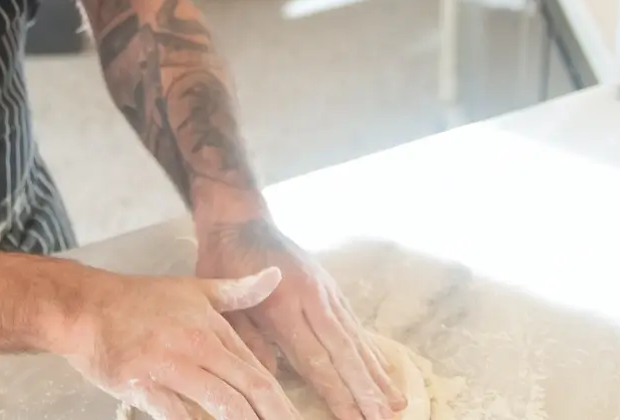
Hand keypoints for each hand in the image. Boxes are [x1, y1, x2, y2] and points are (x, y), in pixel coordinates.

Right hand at [48, 266, 301, 419]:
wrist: (85, 306)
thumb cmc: (138, 300)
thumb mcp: (192, 290)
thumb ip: (236, 291)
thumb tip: (276, 277)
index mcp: (213, 327)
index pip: (259, 371)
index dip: (282, 402)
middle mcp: (198, 346)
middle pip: (250, 389)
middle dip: (275, 417)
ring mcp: (171, 366)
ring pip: (222, 403)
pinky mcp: (143, 385)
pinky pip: (177, 415)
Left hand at [196, 218, 404, 419]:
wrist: (241, 219)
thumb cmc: (225, 261)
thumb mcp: (222, 301)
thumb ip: (248, 339)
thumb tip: (271, 376)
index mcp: (282, 306)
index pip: (315, 359)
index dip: (337, 392)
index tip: (354, 418)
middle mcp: (312, 300)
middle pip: (344, 352)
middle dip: (366, 389)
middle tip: (384, 418)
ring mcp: (326, 292)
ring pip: (356, 338)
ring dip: (377, 374)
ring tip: (396, 403)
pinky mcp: (331, 286)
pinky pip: (354, 323)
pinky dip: (370, 349)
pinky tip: (382, 369)